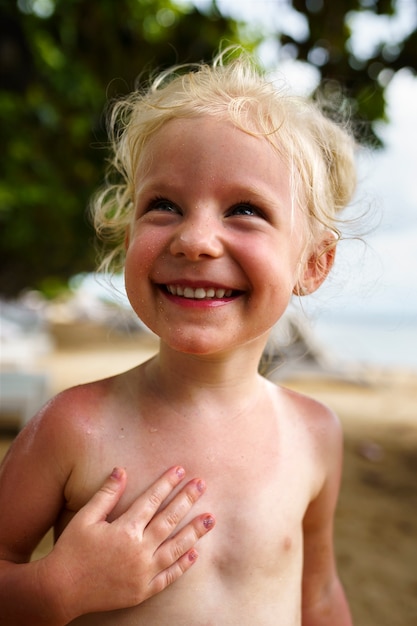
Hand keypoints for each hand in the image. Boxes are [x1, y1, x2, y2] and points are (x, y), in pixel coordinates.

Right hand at [43, 466, 214, 620]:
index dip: (167, 483)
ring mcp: (143, 573)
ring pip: (176, 548)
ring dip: (195, 532)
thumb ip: (106, 494)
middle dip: (187, 499)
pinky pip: (169, 577)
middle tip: (203, 484)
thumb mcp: (85, 518)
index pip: (152, 500)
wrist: (60, 591)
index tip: (181, 469)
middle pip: (169, 520)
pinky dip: (183, 565)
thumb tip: (122, 470)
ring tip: (210, 518)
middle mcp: (138, 550)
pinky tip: (195, 553)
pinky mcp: (143, 591)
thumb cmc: (71, 550)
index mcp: (125, 530)